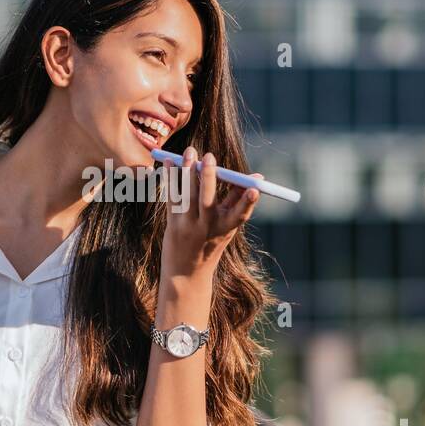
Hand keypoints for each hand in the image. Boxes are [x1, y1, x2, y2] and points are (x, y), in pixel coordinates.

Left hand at [160, 147, 262, 280]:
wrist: (185, 273)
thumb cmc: (211, 242)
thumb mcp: (227, 226)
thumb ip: (238, 201)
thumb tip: (256, 177)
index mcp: (226, 229)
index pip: (240, 215)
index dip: (249, 202)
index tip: (256, 188)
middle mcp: (206, 228)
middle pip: (207, 200)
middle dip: (208, 177)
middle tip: (209, 156)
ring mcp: (187, 227)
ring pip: (186, 196)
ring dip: (187, 172)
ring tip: (190, 152)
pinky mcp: (172, 224)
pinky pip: (171, 197)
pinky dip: (170, 178)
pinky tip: (168, 162)